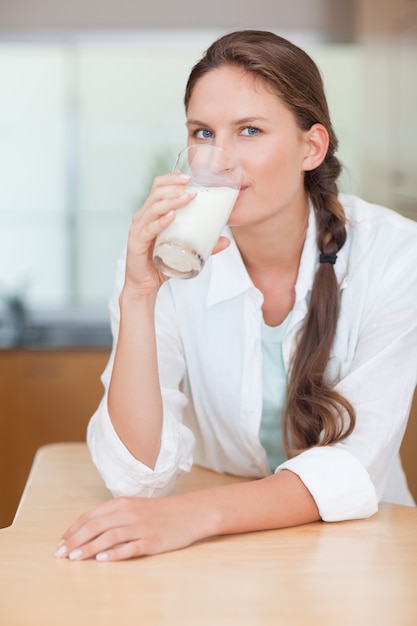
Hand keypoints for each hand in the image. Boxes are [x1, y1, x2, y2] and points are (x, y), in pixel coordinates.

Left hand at [54, 493, 206, 561]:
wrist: (189, 513)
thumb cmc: (159, 512)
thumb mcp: (134, 507)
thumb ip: (113, 516)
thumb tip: (88, 531)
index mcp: (122, 503)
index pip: (91, 516)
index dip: (73, 530)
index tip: (61, 542)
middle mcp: (129, 513)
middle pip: (96, 526)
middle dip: (75, 540)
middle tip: (61, 553)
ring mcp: (140, 527)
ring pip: (109, 536)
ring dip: (89, 547)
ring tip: (75, 558)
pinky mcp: (152, 541)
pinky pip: (130, 547)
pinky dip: (114, 553)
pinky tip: (102, 559)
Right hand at [123, 172, 196, 297]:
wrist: (145, 285)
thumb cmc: (161, 262)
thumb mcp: (184, 249)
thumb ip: (204, 244)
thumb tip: (226, 240)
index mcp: (152, 212)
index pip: (158, 187)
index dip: (171, 178)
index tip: (189, 177)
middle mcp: (143, 217)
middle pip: (156, 192)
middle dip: (174, 186)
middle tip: (192, 188)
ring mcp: (138, 229)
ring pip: (153, 207)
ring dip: (171, 201)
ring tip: (187, 198)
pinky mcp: (136, 243)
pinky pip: (149, 228)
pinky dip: (161, 221)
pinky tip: (171, 216)